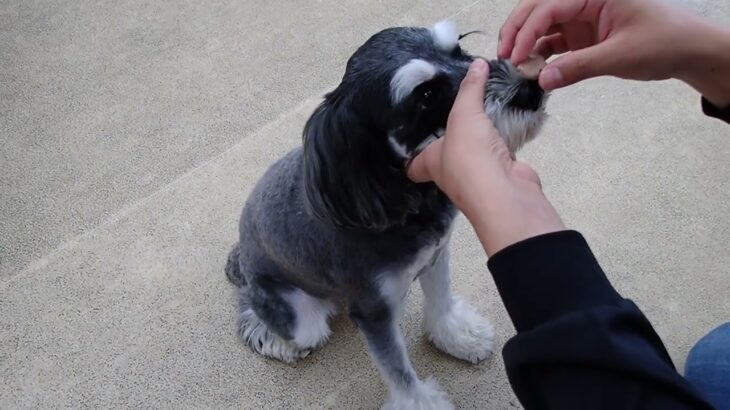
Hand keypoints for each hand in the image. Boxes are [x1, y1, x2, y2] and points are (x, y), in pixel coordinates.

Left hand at [407, 60, 564, 255]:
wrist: (505, 190)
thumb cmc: (469, 155)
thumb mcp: (464, 114)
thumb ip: (470, 88)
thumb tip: (478, 63)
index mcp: (430, 162)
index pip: (412, 164)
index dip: (410, 152)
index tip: (412, 133)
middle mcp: (450, 172)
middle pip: (445, 154)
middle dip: (450, 136)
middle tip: (455, 109)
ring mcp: (477, 176)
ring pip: (475, 153)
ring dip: (480, 136)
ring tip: (484, 108)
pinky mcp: (502, 174)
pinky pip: (500, 152)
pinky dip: (504, 138)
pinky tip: (509, 120)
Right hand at [498, 0, 729, 106]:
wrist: (688, 52)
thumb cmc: (665, 41)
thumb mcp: (620, 55)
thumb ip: (579, 67)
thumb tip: (542, 80)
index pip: (549, 7)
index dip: (527, 30)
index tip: (515, 55)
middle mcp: (584, 1)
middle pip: (538, 10)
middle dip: (518, 30)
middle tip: (503, 56)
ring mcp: (582, 18)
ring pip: (543, 26)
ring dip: (526, 43)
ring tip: (515, 65)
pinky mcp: (583, 36)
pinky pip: (554, 42)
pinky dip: (541, 55)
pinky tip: (533, 69)